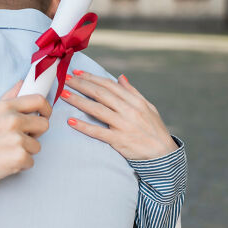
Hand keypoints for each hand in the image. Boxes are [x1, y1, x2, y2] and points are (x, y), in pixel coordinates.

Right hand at [0, 81, 51, 187]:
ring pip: (37, 146)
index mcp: (6, 107)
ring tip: (7, 152)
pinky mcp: (19, 157)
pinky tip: (5, 162)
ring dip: (26, 151)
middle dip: (36, 133)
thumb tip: (22, 83)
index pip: (39, 100)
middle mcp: (13, 120)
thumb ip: (8, 98)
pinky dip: (20, 165)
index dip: (46, 108)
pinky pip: (31, 161)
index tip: (44, 115)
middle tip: (21, 139)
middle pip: (44, 124)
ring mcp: (17, 139)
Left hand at [60, 70, 176, 160]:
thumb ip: (132, 92)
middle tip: (65, 79)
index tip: (78, 73)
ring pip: (97, 109)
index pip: (109, 85)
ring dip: (78, 101)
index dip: (92, 78)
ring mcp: (123, 125)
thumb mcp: (148, 107)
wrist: (163, 154)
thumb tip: (120, 77)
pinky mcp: (119, 140)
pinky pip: (98, 132)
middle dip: (81, 85)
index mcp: (135, 101)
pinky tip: (70, 121)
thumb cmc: (154, 129)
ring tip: (63, 94)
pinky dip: (84, 126)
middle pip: (100, 94)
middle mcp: (129, 110)